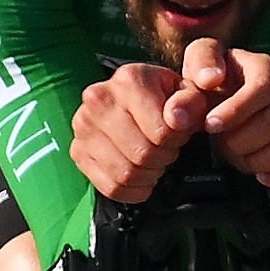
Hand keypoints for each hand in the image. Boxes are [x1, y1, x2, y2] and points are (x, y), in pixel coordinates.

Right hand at [69, 57, 212, 204]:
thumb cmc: (165, 98)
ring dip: (148, 175)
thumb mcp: (188, 92)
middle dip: (163, 158)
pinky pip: (110, 187)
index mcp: (128, 80)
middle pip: (142, 155)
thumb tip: (176, 119)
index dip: (177, 140)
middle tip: (166, 148)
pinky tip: (141, 177)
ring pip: (125, 174)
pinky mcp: (78, 151)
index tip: (178, 133)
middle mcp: (98, 100)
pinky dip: (132, 190)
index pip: (161, 132)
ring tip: (154, 160)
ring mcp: (84, 127)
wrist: (136, 100)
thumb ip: (190, 102)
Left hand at [189, 39, 269, 190]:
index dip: (237, 108)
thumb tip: (211, 79)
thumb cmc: (213, 89)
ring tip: (239, 157)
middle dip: (242, 138)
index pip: (265, 85)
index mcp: (269, 69)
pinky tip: (261, 176)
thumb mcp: (200, 65)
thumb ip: (201, 62)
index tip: (211, 124)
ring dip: (260, 159)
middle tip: (222, 143)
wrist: (223, 115)